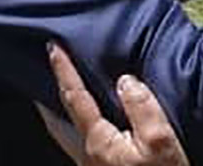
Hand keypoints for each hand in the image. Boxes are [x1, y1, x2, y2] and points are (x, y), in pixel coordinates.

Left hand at [40, 44, 189, 165]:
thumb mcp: (161, 142)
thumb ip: (142, 107)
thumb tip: (125, 80)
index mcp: (99, 143)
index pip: (75, 99)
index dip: (65, 71)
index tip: (53, 48)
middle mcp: (88, 157)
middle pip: (58, 122)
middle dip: (49, 96)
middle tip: (40, 74)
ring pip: (66, 136)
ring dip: (59, 113)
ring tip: (57, 97)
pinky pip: (81, 144)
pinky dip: (75, 127)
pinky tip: (88, 126)